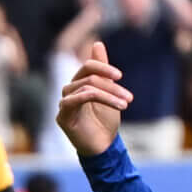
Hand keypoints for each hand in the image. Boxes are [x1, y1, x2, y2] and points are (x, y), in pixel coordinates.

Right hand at [57, 41, 130, 155]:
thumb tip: (97, 43)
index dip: (104, 67)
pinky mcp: (62, 116)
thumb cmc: (105, 122)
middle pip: (89, 77)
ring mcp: (64, 104)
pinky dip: (100, 100)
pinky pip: (78, 99)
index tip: (120, 76)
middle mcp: (69, 91)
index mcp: (79, 84)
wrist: (103, 148)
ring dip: (110, 95)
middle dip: (112, 86)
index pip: (88, 66)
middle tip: (129, 97)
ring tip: (126, 104)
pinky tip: (116, 107)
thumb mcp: (109, 92)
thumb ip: (102, 70)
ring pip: (87, 87)